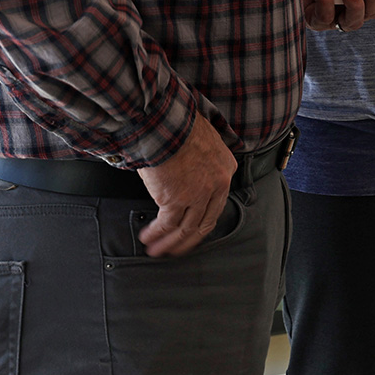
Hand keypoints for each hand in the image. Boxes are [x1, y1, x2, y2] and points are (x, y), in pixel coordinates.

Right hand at [137, 113, 235, 256]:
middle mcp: (217, 185)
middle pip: (204, 222)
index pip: (217, 204)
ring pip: (185, 228)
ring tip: (157, 250)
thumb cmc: (181, 127)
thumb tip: (190, 176)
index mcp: (225, 171)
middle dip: (188, 239)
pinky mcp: (177, 199)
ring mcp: (198, 195)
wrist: (167, 124)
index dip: (203, 220)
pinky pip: (166, 224)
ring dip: (169, 242)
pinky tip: (148, 238)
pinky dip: (156, 233)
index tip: (193, 230)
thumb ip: (204, 163)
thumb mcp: (205, 143)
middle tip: (176, 249)